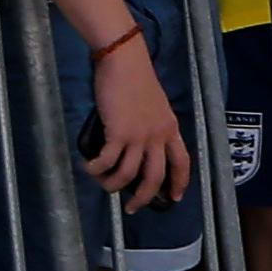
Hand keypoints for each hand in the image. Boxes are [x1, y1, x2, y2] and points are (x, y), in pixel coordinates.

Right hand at [85, 36, 190, 205]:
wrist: (124, 61)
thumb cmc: (135, 78)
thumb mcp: (154, 105)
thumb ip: (150, 125)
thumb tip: (136, 141)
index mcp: (171, 129)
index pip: (182, 162)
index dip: (179, 182)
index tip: (174, 198)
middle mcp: (158, 136)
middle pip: (155, 176)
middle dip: (144, 197)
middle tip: (133, 209)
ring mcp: (139, 136)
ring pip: (128, 174)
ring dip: (113, 184)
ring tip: (103, 185)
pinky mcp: (119, 133)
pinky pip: (108, 161)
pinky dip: (97, 168)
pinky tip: (89, 168)